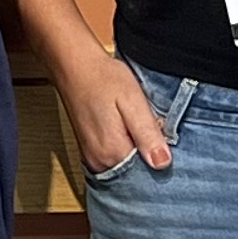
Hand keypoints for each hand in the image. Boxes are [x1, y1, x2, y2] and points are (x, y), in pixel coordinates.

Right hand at [60, 46, 170, 176]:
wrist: (75, 66)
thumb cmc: (102, 78)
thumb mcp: (133, 101)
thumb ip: (147, 134)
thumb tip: (163, 162)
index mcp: (112, 152)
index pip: (148, 171)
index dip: (159, 155)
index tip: (162, 137)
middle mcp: (100, 161)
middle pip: (136, 172)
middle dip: (148, 154)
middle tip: (151, 127)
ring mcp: (92, 158)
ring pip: (126, 165)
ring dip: (137, 150)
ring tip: (136, 125)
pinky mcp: (89, 151)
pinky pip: (114, 159)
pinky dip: (125, 148)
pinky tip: (126, 129)